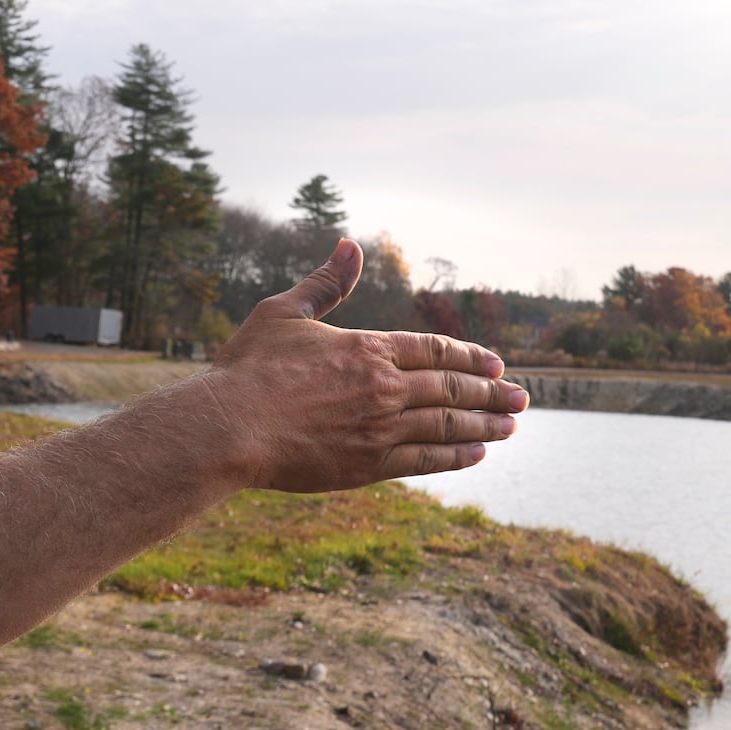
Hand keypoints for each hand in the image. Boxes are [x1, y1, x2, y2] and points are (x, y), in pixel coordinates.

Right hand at [205, 238, 527, 492]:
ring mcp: (380, 428)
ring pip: (447, 424)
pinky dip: (454, 456)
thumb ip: (325, 284)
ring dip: (484, 423)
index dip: (470, 356)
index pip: (435, 349)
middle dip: (491, 391)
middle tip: (521, 396)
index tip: (497, 362)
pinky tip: (475, 453)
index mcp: (367, 348)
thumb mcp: (283, 314)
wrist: (228, 427)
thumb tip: (350, 244)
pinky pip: (425, 459)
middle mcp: (384, 387)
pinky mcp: (367, 465)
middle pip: (452, 387)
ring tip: (510, 425)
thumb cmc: (247, 370)